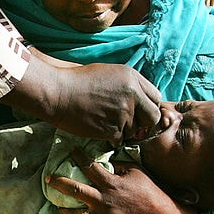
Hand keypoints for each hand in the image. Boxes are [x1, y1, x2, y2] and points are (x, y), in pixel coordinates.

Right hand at [4, 49, 161, 142]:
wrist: (57, 93)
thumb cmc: (77, 81)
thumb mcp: (108, 73)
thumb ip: (128, 85)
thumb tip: (141, 100)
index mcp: (133, 78)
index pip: (156, 97)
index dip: (148, 107)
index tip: (139, 112)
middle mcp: (133, 95)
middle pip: (153, 117)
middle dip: (144, 123)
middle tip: (130, 124)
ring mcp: (124, 113)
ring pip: (134, 131)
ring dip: (123, 130)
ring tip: (103, 121)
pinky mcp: (113, 129)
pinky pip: (119, 140)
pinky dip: (110, 138)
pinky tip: (97, 128)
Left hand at [47, 148, 196, 213]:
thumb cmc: (148, 190)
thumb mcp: (134, 171)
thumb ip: (116, 165)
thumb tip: (101, 160)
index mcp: (111, 183)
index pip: (89, 167)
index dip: (78, 157)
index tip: (71, 151)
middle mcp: (104, 200)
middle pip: (75, 190)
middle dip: (59, 183)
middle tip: (48, 178)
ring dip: (63, 209)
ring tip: (56, 205)